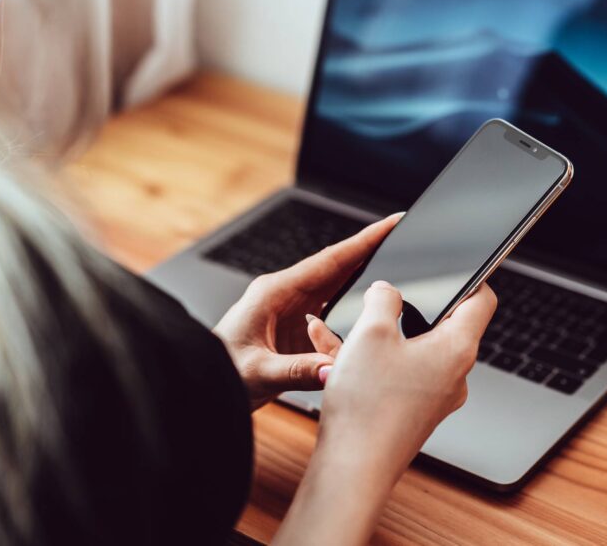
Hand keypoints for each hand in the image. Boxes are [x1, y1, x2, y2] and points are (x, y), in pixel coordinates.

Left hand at [213, 213, 401, 408]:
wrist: (200, 383)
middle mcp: (283, 295)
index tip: (392, 222)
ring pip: (335, 287)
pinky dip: (351, 305)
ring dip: (363, 277)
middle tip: (405, 238)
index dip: (364, 241)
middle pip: (337, 267)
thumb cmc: (218, 372)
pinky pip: (329, 310)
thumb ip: (299, 371)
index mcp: (274, 292)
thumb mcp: (259, 373)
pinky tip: (369, 306)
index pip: (330, 260)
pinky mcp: (292, 328)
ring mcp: (288, 310)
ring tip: (397, 268)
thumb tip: (336, 368)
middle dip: (371, 251)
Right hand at [317, 280, 496, 482]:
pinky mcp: (413, 414)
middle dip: (405, 307)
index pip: (483, 300)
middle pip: (442, 325)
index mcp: (457, 348)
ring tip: (341, 329)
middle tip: (376, 298)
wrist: (354, 469)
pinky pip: (399, 375)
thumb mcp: (370, 332)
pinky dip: (374, 361)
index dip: (470, 277)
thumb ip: (383, 298)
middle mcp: (454, 375)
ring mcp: (435, 398)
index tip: (451, 267)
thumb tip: (387, 290)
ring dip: (380, 335)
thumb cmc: (368, 405)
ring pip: (413, 351)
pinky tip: (338, 358)